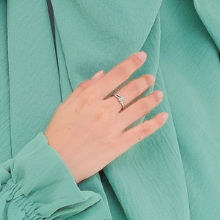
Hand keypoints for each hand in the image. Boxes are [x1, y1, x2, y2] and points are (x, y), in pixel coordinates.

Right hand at [44, 51, 167, 182]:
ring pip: (140, 108)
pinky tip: (163, 116)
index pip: (117, 75)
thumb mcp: (65, 106)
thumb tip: (102, 75)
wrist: (56, 163)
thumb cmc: (57, 134)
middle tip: (151, 78)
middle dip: (144, 81)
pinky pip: (142, 131)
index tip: (142, 56)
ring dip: (153, 98)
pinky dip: (156, 123)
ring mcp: (113, 128)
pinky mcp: (119, 145)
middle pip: (131, 89)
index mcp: (90, 98)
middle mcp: (104, 110)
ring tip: (159, 94)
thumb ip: (84, 89)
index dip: (132, 63)